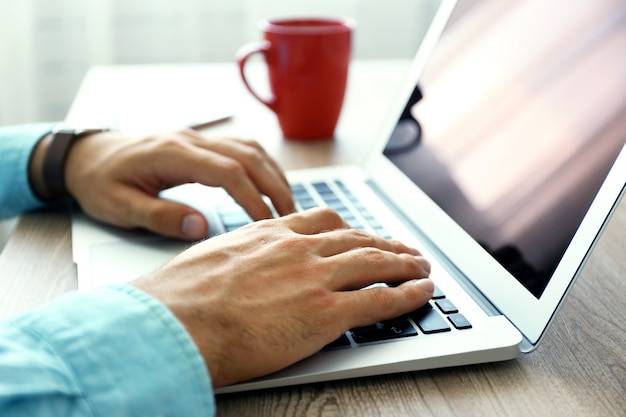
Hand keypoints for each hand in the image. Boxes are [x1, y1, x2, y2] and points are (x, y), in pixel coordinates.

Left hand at [65, 129, 294, 239]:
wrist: (85, 156)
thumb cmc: (99, 181)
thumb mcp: (118, 207)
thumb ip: (160, 216)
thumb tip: (200, 228)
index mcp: (171, 153)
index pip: (227, 172)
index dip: (252, 197)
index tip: (267, 224)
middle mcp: (190, 139)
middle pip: (248, 155)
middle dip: (274, 186)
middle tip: (290, 217)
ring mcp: (197, 137)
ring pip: (249, 148)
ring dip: (272, 174)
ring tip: (286, 204)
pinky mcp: (199, 143)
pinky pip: (241, 147)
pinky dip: (262, 165)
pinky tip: (269, 183)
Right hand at [131, 207, 432, 387]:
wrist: (177, 323)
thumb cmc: (183, 297)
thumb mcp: (213, 256)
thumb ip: (240, 254)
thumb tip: (241, 263)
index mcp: (271, 234)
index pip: (324, 222)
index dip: (351, 229)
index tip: (362, 234)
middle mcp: (299, 249)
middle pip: (357, 239)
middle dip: (386, 243)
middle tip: (404, 249)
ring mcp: (316, 278)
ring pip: (376, 262)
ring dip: (405, 264)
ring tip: (421, 267)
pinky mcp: (327, 312)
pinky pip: (380, 299)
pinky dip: (407, 294)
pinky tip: (421, 292)